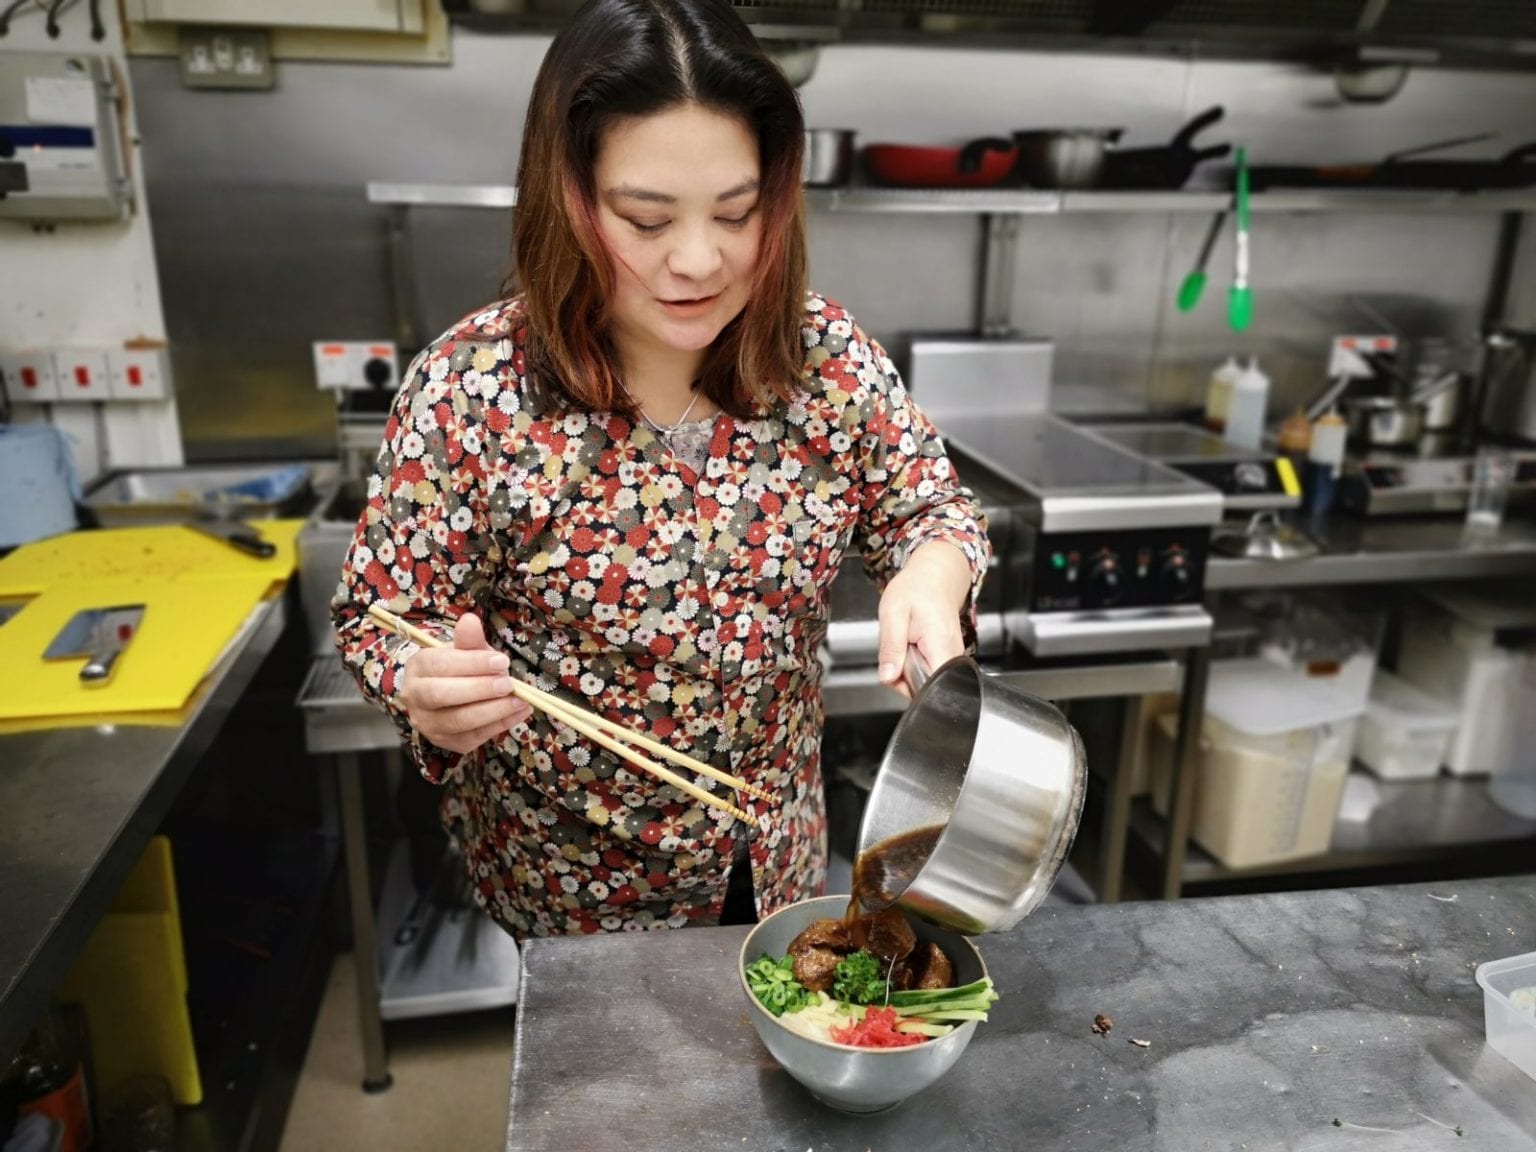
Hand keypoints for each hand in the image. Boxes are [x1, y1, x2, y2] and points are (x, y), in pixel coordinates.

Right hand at [401, 613, 532, 752]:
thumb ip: (469, 639)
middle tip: (509, 683)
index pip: (440, 664)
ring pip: (459, 721)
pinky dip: (501, 724)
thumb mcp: (465, 650)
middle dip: (480, 689)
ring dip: (494, 711)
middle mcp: (415, 697)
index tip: (502, 661)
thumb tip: (470, 620)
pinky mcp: (447, 742)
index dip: (473, 664)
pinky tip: (519, 712)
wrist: (452, 694)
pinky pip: (475, 737)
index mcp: (418, 667)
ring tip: (520, 700)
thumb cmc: (460, 668)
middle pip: (442, 695)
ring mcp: (429, 723)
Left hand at [876, 540, 972, 698]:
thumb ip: (890, 648)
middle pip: (925, 687)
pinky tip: (912, 646)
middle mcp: (953, 656)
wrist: (935, 575)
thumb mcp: (893, 613)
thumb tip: (888, 677)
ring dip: (907, 669)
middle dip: (903, 677)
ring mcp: (952, 658)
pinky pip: (926, 672)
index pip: (931, 688)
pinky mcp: (948, 658)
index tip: (896, 668)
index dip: (907, 686)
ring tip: (906, 643)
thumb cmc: (916, 588)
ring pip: (924, 681)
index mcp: (941, 646)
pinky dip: (913, 663)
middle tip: (898, 648)